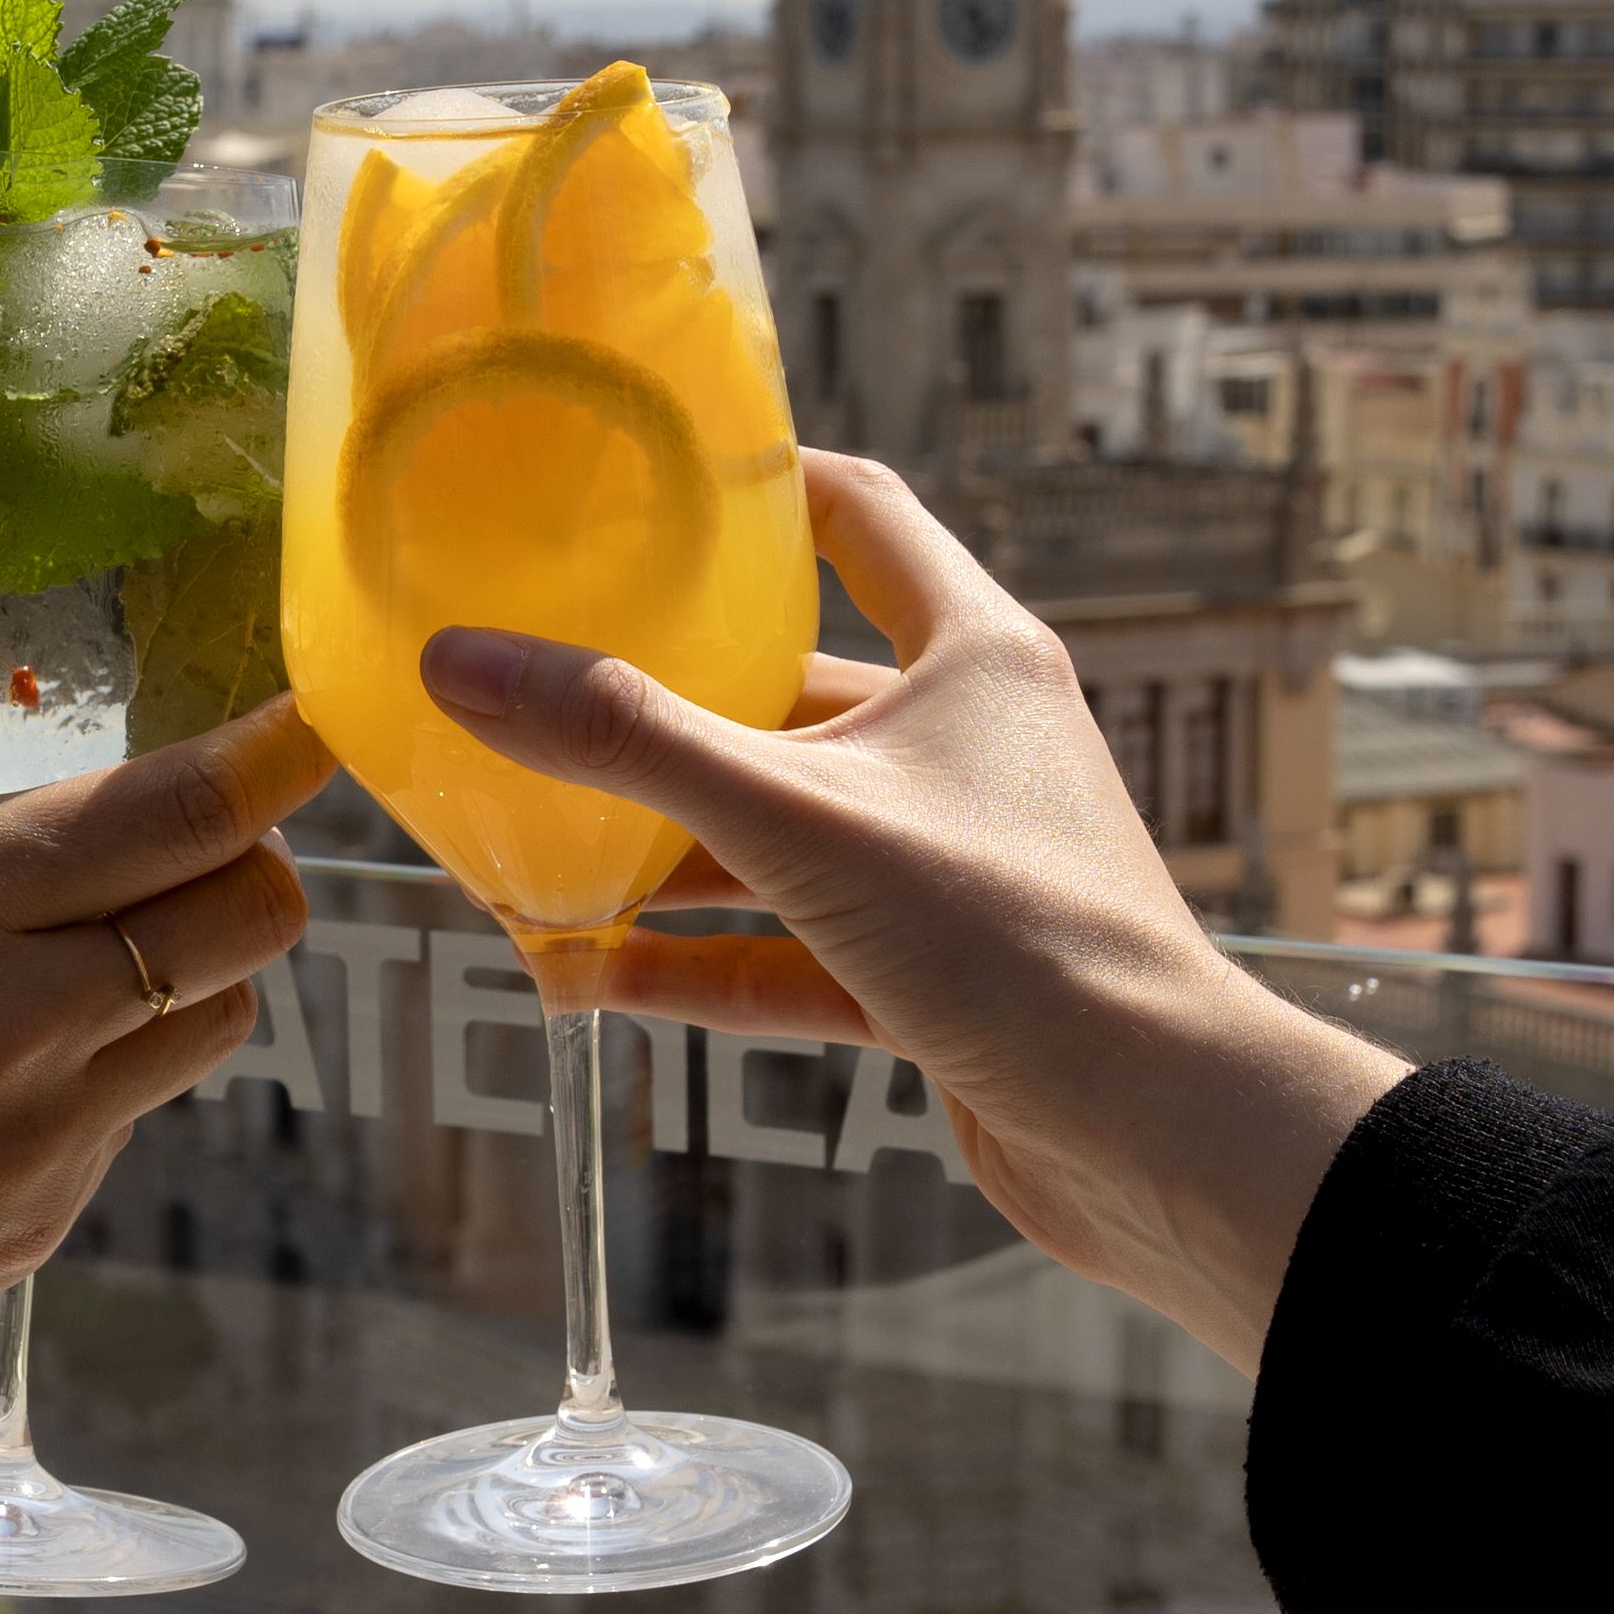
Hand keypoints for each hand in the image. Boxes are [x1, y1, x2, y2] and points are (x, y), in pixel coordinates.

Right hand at [0, 514, 327, 1454]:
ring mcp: (40, 1128)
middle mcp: (12, 1008)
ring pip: (230, 1010)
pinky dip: (111, 1066)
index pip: (188, 809)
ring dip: (197, 964)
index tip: (316, 716)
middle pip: (257, 905)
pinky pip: (141, 1108)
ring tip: (98, 948)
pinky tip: (4, 1065)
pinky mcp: (42, 1216)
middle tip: (196, 838)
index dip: (282, 755)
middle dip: (253, 857)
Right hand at [420, 453, 1399, 1373]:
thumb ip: (626, 740)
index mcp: (973, 655)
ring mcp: (953, 863)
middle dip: (661, 707)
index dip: (754, 488)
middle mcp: (970, 743)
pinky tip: (592, 975)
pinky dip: (700, 961)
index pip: (857, 516)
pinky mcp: (938, 975)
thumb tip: (460, 661)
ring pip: (781, 833)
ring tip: (530, 852)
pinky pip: (792, 950)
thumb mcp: (794, 817)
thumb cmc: (1014, 934)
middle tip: (535, 696)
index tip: (639, 483)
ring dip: (663, 850)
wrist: (1153, 1130)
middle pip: (790, 693)